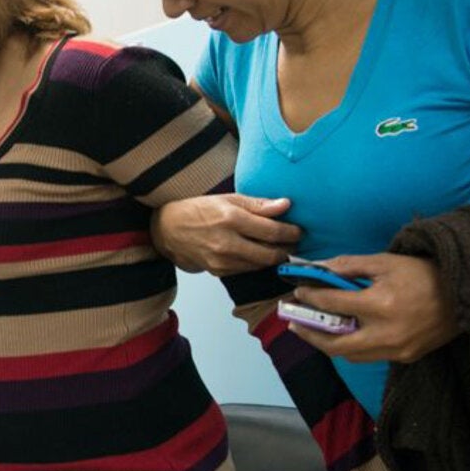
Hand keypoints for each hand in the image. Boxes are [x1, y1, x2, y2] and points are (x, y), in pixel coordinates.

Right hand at [150, 194, 300, 275]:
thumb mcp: (229, 198)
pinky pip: (248, 270)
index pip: (272, 231)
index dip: (291, 233)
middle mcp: (227, 243)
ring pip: (261, 264)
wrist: (169, 229)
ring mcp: (222, 261)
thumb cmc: (200, 209)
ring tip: (281, 246)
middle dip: (288, 249)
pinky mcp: (219, 272)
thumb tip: (286, 205)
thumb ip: (259, 204)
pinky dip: (259, 263)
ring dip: (275, 257)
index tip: (300, 230)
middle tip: (295, 242)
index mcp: (231, 219)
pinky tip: (262, 253)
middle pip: (270, 254)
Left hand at [289, 253, 459, 362]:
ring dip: (328, 344)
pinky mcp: (405, 358)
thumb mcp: (388, 261)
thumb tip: (321, 269)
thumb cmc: (426, 273)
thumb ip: (352, 266)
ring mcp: (396, 350)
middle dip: (309, 333)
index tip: (299, 292)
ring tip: (314, 331)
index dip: (311, 297)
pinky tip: (346, 336)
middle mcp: (385, 333)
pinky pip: (369, 357)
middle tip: (293, 323)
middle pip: (334, 343)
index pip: (333, 304)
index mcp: (380, 304)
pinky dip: (352, 348)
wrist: (466, 295)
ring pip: (350, 356)